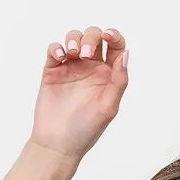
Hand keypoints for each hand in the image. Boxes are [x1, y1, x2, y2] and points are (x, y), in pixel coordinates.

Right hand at [29, 25, 128, 161]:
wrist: (58, 143)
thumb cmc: (86, 130)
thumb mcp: (108, 107)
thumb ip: (119, 81)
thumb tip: (125, 54)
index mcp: (108, 76)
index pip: (115, 47)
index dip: (113, 36)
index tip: (108, 36)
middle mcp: (91, 69)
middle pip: (93, 37)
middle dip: (90, 38)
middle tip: (85, 55)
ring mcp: (71, 68)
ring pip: (74, 38)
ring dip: (74, 39)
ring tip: (72, 54)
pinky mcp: (53, 71)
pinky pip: (55, 49)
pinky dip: (57, 47)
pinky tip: (60, 56)